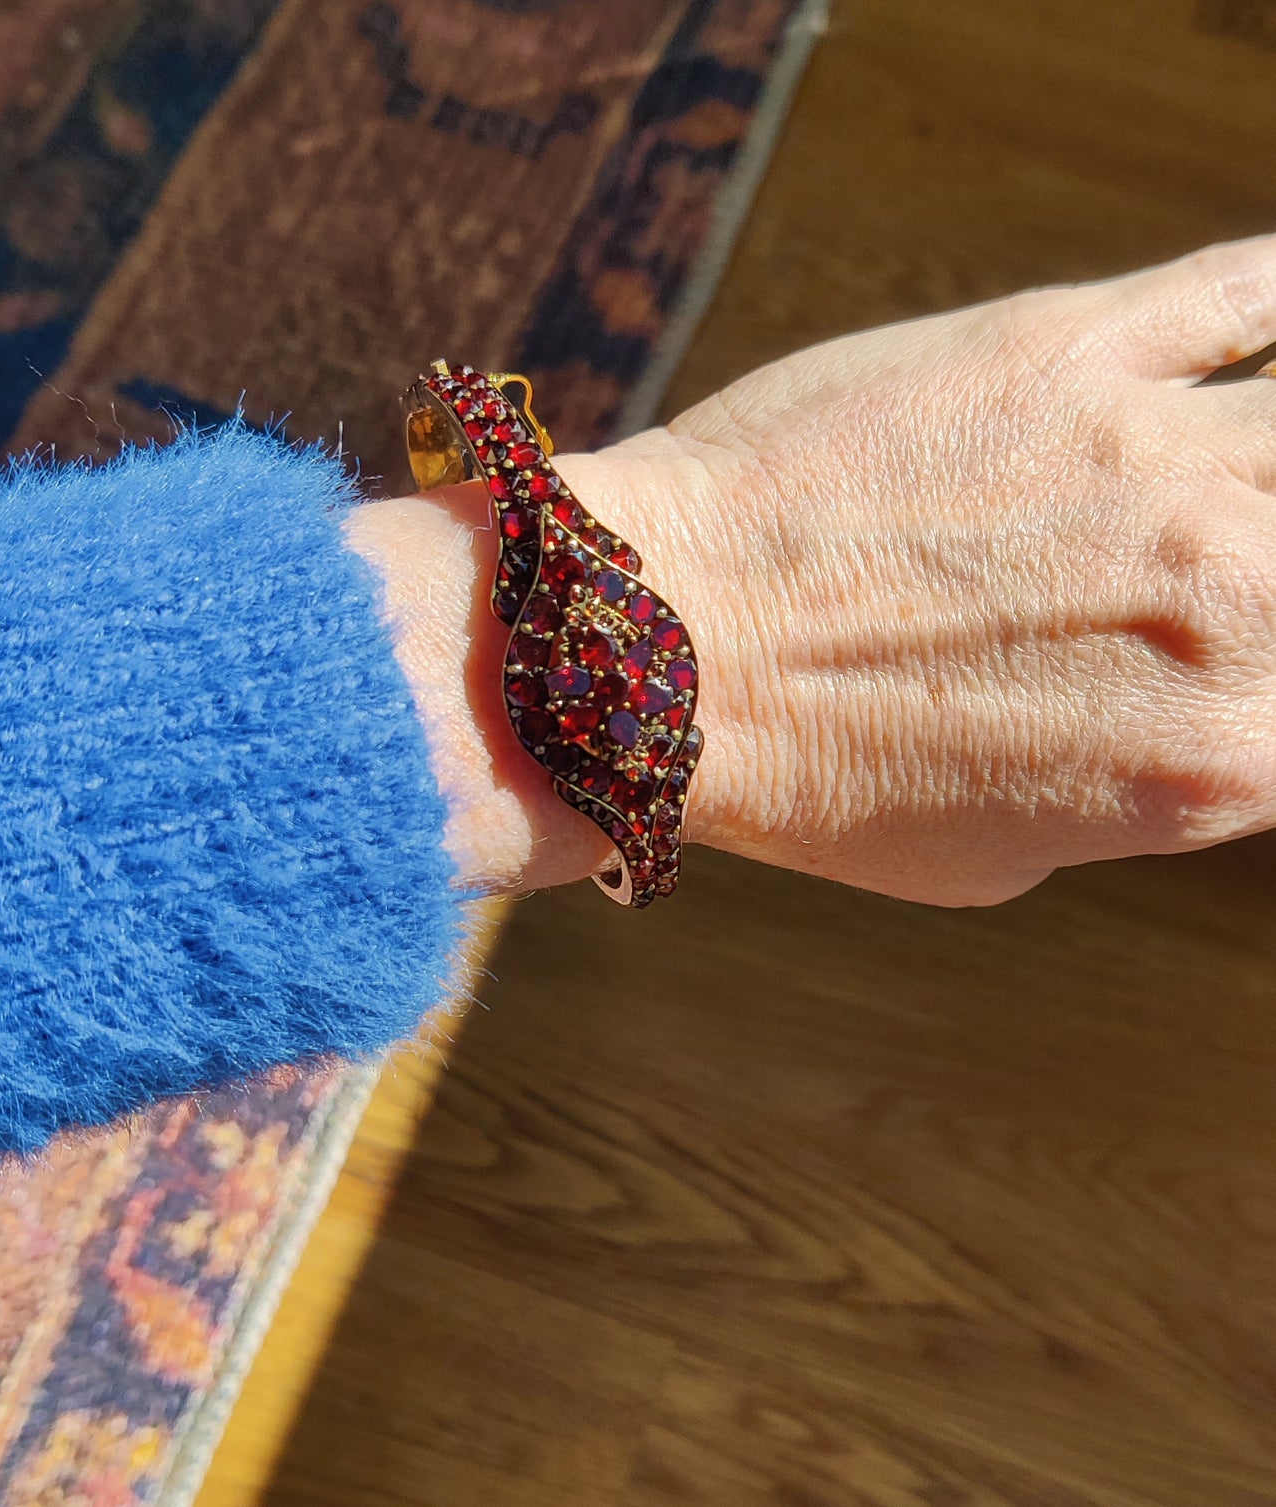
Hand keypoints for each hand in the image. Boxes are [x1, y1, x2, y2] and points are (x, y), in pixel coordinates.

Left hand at [351, 235, 1275, 905]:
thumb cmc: (807, 777)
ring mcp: (1156, 461)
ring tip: (1202, 471)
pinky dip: (1267, 310)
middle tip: (1196, 562)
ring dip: (1270, 450)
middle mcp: (1228, 602)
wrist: (661, 646)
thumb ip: (1132, 790)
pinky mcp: (1071, 348)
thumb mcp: (998, 854)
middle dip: (1259, 565)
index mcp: (1221, 760)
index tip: (1222, 643)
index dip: (1263, 674)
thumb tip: (1185, 726)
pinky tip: (1235, 340)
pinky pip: (1246, 289)